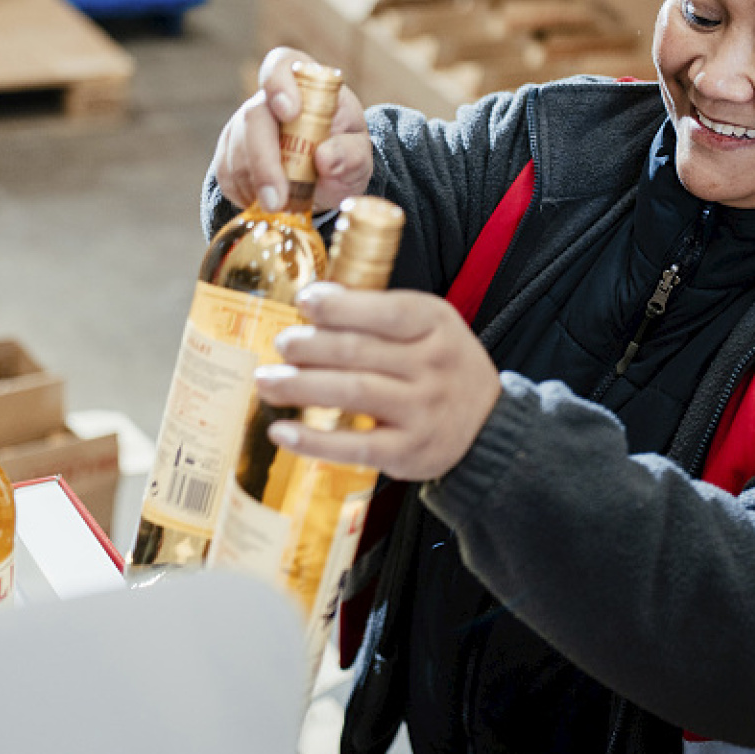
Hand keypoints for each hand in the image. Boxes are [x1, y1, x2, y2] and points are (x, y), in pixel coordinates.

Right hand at [211, 48, 372, 213]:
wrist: (324, 178)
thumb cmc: (343, 154)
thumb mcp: (359, 156)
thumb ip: (350, 154)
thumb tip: (326, 157)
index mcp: (304, 83)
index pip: (281, 63)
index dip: (280, 84)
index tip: (290, 112)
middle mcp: (268, 99)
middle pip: (254, 116)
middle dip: (264, 161)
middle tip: (278, 200)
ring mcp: (243, 125)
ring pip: (237, 151)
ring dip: (258, 185)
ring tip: (283, 207)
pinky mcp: (228, 153)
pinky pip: (227, 174)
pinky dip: (247, 195)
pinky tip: (269, 203)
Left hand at [255, 284, 501, 481]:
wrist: (489, 427)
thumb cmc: (444, 367)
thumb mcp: (430, 327)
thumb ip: (380, 314)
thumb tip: (315, 302)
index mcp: (436, 324)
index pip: (386, 310)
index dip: (340, 306)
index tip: (303, 302)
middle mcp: (432, 365)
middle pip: (359, 351)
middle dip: (310, 347)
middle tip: (280, 345)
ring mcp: (422, 410)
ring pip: (352, 392)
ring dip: (301, 387)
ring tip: (266, 382)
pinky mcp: (408, 452)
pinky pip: (354, 445)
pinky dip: (313, 440)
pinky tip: (281, 432)